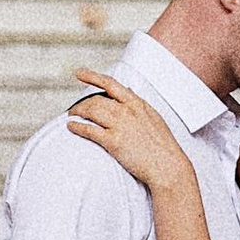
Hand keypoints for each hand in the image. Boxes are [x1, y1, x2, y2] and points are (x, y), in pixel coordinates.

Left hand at [69, 70, 194, 196]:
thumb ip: (138, 104)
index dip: (93, 76)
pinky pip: (90, 130)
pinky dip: (77, 127)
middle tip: (74, 108)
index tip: (80, 73)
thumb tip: (127, 91)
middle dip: (82, 103)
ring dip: (77, 112)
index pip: (111, 84)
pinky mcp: (114, 141)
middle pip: (96, 99)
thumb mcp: (153, 117)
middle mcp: (127, 111)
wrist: (167, 165)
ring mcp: (120, 125)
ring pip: (91, 111)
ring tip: (71, 116)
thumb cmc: (162, 145)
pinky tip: (72, 127)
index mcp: (137, 104)